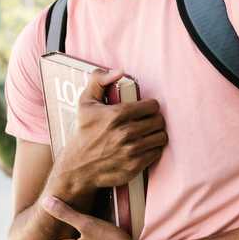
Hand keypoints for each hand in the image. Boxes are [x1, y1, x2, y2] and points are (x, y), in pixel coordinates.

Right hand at [55, 68, 166, 197]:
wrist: (77, 167)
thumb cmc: (83, 132)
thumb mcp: (85, 102)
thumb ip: (99, 81)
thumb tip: (120, 72)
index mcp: (116, 115)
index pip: (152, 106)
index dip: (150, 106)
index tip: (146, 109)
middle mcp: (125, 133)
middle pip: (159, 121)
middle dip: (155, 120)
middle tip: (148, 122)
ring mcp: (130, 151)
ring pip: (161, 137)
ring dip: (156, 134)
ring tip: (148, 134)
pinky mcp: (134, 166)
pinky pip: (156, 153)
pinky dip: (152, 149)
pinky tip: (144, 147)